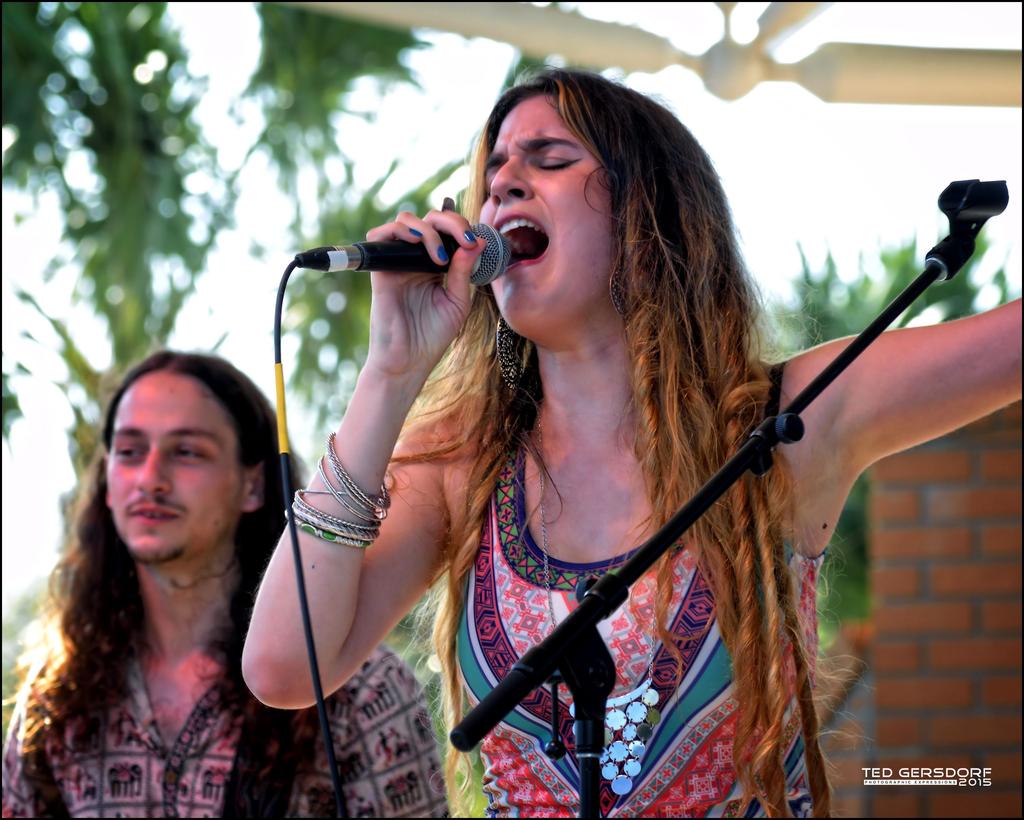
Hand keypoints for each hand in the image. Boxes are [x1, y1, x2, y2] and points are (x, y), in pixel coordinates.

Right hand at [363, 199, 483, 381]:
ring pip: (406, 221)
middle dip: (451, 221)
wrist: (407, 361)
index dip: (462, 228)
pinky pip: (381, 236)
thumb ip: (464, 271)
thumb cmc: (432, 336)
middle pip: (429, 219)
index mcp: (436, 265)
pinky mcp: (381, 269)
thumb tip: (478, 240)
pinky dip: (398, 230)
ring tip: (440, 255)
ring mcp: (398, 262)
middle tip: (464, 239)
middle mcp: (416, 258)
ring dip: (427, 229)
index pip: (448, 231)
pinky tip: (417, 244)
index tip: (476, 243)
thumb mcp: (458, 302)